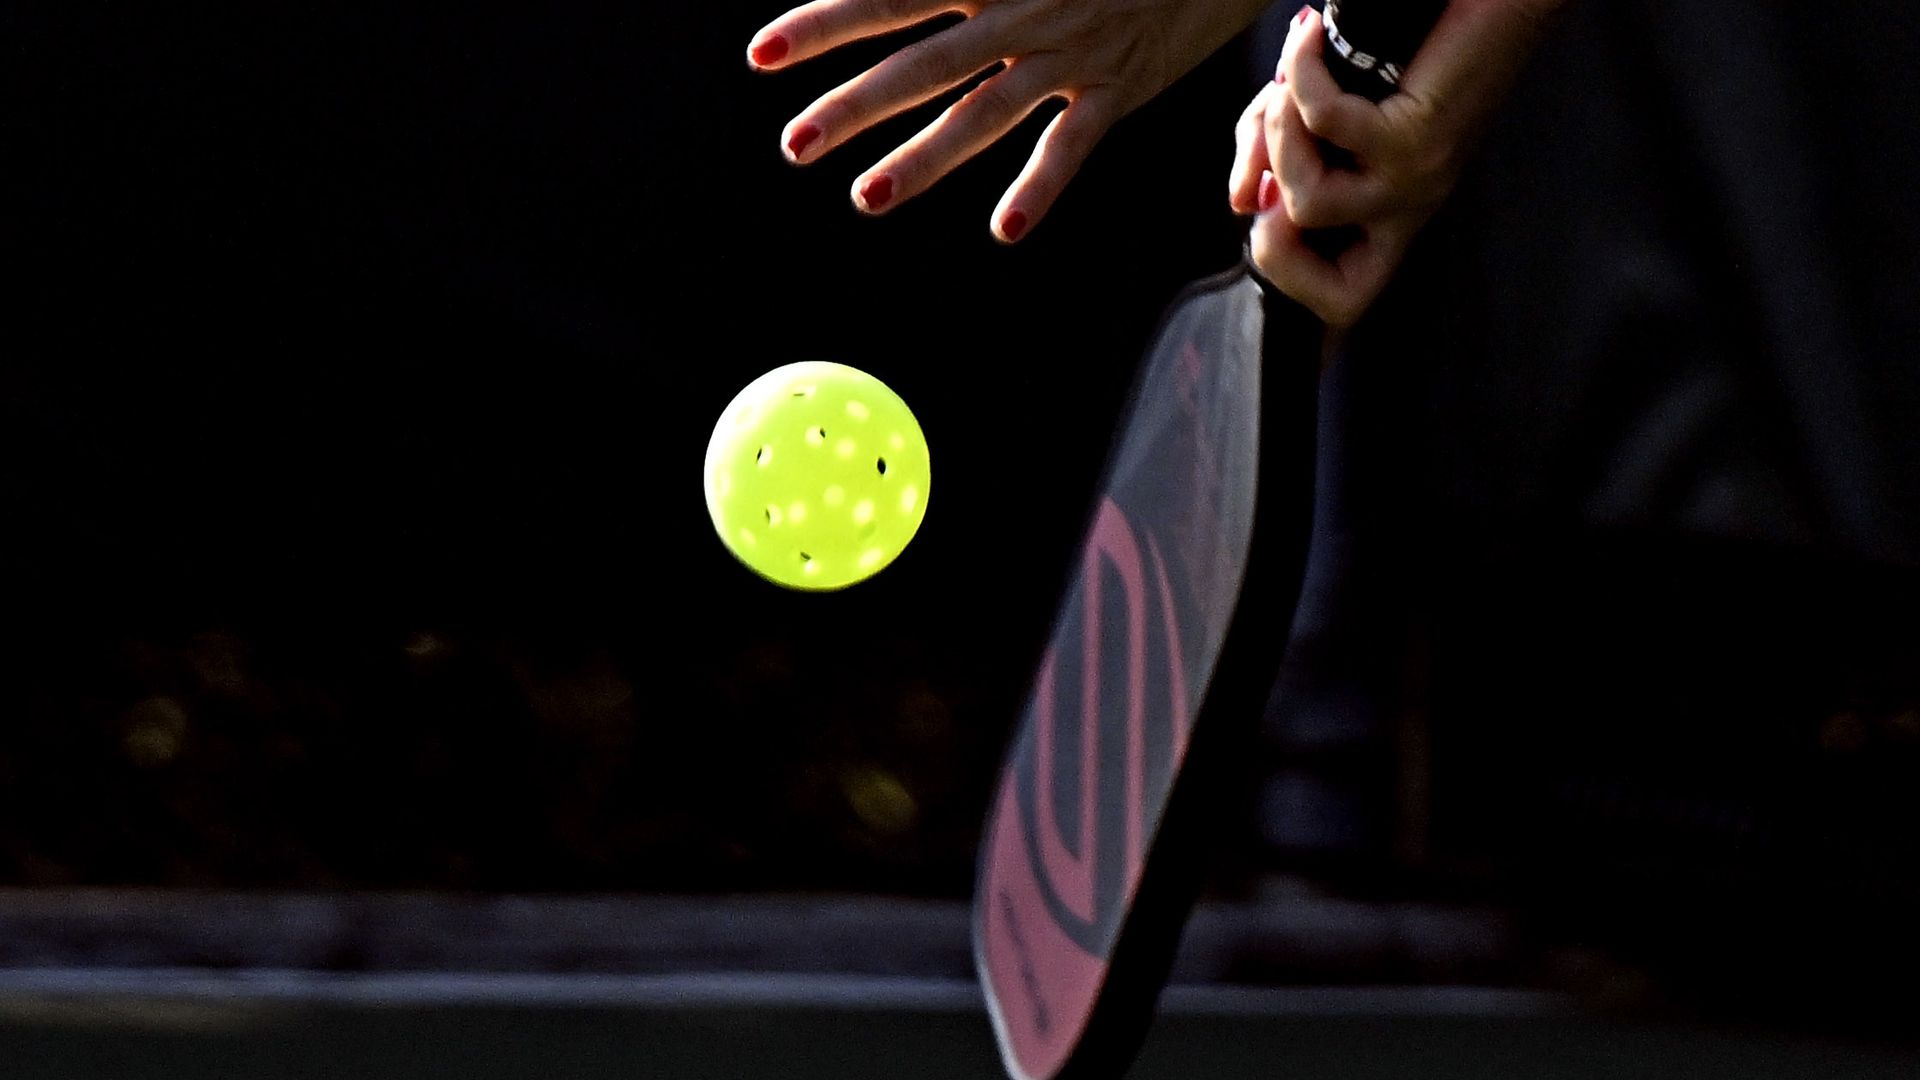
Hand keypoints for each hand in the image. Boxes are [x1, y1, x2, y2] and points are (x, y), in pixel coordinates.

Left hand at [749, 0, 1272, 242]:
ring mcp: (1067, 53)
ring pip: (982, 112)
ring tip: (865, 197)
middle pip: (920, 64)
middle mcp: (1019, 11)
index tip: (762, 53)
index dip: (823, 23)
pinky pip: (1073, 144)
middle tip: (794, 143)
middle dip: (852, 105)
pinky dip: (1041, 186)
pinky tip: (1005, 229)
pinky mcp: (1117, 86)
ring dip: (922, 158)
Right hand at [1230, 2, 1563, 327]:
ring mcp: (1411, 183)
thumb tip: (1241, 201)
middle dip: (1261, 198)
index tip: (1269, 211)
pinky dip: (1300, 75)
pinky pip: (1325, 122)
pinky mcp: (1414, 139)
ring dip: (1276, 133)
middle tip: (1274, 128)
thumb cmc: (1411, 61)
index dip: (1288, 276)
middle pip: (1297, 262)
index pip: (1343, 304)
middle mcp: (1404, 213)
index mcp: (1389, 217)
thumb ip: (1279, 161)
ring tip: (1289, 82)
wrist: (1499, 10)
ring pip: (1305, 201)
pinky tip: (1306, 37)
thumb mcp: (1328, 126)